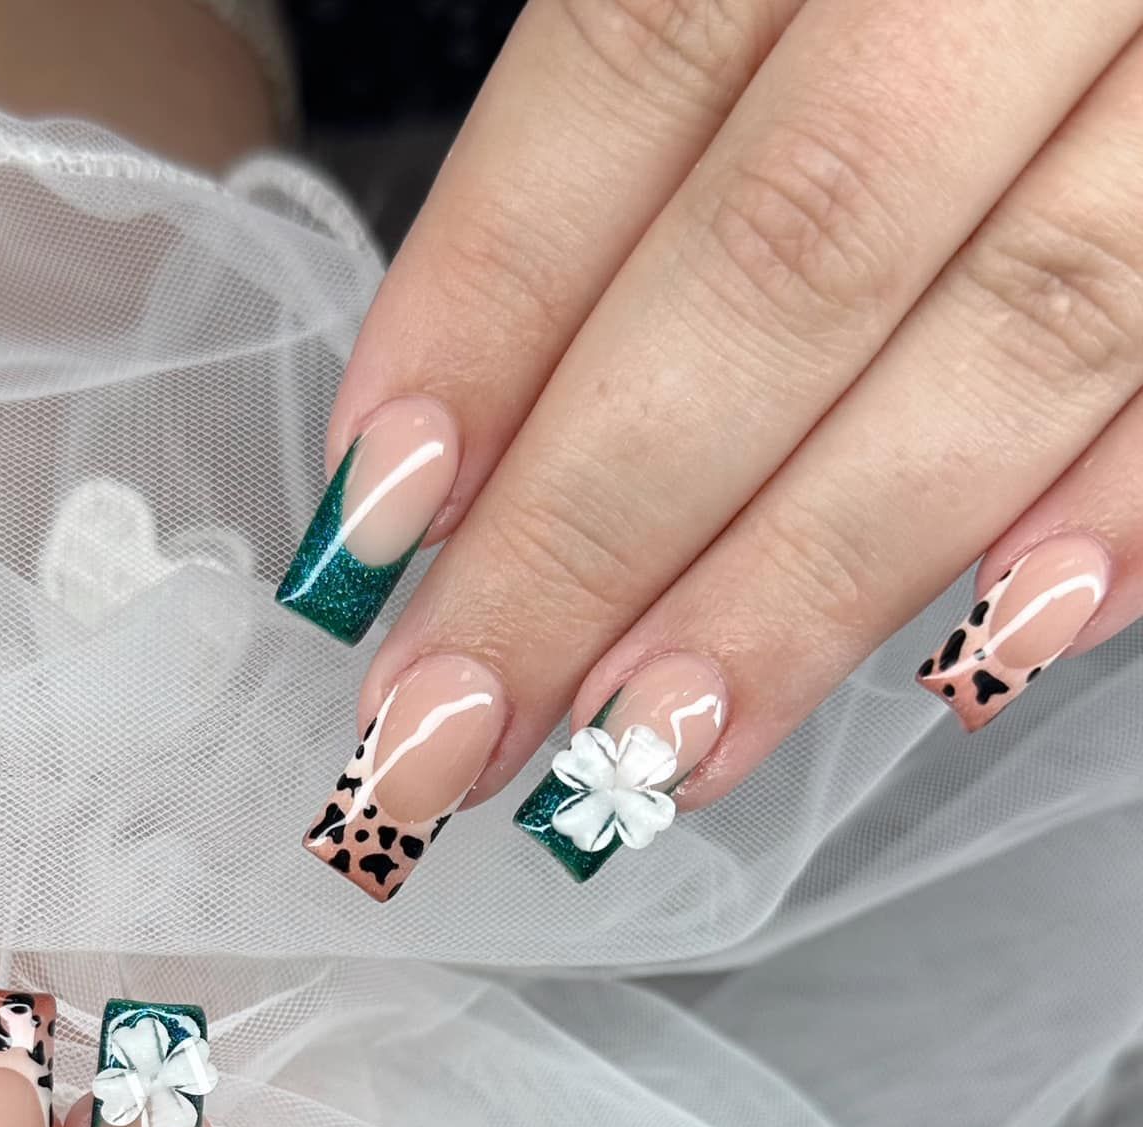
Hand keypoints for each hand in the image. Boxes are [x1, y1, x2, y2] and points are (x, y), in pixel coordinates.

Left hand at [279, 0, 1142, 898]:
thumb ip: (649, 112)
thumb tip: (470, 427)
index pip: (634, 69)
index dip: (490, 308)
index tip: (367, 527)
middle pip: (791, 251)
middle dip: (600, 526)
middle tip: (457, 728)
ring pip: (1016, 326)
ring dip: (814, 574)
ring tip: (655, 751)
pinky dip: (1124, 501)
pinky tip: (992, 645)